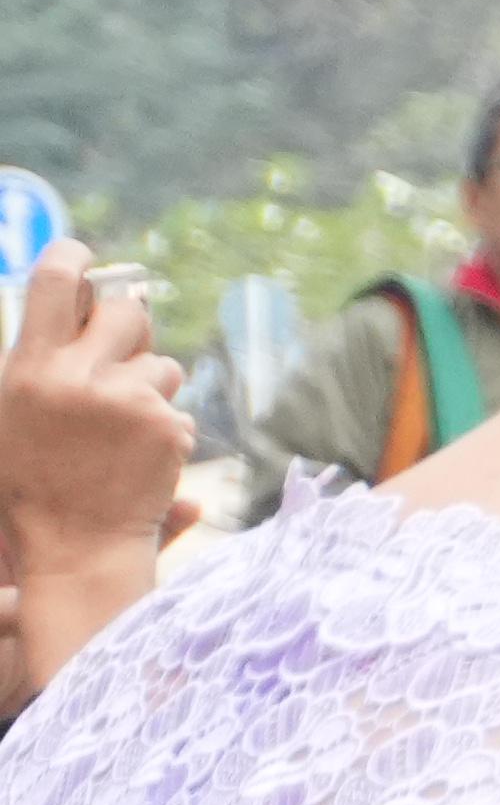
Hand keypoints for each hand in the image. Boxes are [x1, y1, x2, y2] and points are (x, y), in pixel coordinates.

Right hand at [0, 252, 184, 559]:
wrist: (72, 547)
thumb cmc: (37, 482)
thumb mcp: (16, 412)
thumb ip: (45, 360)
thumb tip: (85, 299)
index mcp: (28, 367)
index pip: (53, 282)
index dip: (74, 258)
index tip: (86, 257)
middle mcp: (74, 375)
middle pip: (127, 311)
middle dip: (133, 332)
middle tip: (121, 361)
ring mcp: (123, 398)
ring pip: (163, 364)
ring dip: (153, 390)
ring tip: (121, 435)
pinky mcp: (163, 424)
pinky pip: (178, 408)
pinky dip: (166, 432)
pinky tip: (141, 464)